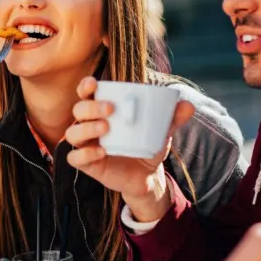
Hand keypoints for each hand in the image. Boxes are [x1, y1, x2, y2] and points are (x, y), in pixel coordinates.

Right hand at [65, 77, 193, 220]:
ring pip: (72, 133)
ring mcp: (87, 145)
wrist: (147, 176)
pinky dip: (85, 154)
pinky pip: (75, 158)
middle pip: (78, 110)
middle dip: (90, 107)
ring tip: (106, 128)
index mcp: (102, 111)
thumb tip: (188, 105)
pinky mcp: (87, 164)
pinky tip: (101, 152)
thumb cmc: (147, 145)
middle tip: (110, 109)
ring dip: (86, 128)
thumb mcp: (161, 131)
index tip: (94, 83)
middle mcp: (90, 125)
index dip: (85, 86)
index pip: (86, 94)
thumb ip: (172, 118)